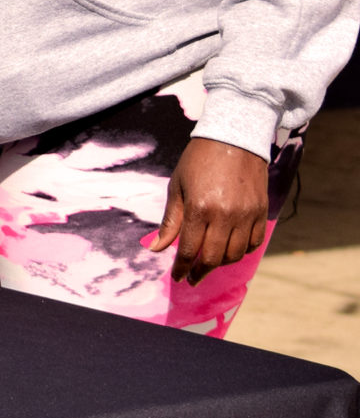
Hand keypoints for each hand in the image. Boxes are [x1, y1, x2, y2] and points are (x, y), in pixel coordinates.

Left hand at [147, 137, 270, 284]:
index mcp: (199, 208)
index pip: (189, 249)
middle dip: (200, 272)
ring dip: (221, 263)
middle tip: (192, 277)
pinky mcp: (262, 212)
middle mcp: (225, 216)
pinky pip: (254, 243)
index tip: (177, 277)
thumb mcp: (177, 187)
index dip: (181, 267)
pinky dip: (242, 251)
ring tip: (209, 262)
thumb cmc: (198, 160)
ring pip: (235, 254)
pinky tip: (230, 249)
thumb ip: (170, 221)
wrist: (234, 139)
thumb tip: (156, 249)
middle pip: (214, 258)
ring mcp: (247, 215)